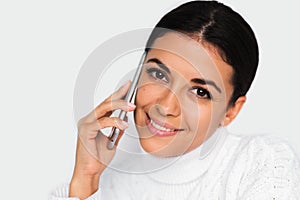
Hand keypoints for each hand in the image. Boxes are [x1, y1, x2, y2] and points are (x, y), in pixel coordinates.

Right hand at [69, 81, 135, 198]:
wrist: (90, 172)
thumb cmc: (97, 158)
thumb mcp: (112, 141)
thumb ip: (117, 130)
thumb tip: (125, 120)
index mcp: (94, 121)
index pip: (107, 104)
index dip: (117, 94)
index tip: (127, 86)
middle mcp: (88, 120)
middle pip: (105, 103)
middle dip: (119, 95)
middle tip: (130, 89)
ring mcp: (85, 124)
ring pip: (103, 109)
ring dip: (119, 106)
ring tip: (131, 106)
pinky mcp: (85, 131)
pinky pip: (102, 122)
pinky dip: (114, 122)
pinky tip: (123, 124)